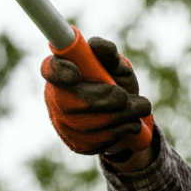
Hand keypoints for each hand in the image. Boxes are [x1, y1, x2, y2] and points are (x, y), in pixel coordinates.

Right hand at [42, 37, 152, 156]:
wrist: (126, 113)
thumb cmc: (116, 80)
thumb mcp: (115, 63)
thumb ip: (107, 52)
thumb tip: (96, 46)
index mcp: (62, 70)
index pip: (49, 69)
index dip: (59, 72)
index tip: (77, 74)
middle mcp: (55, 97)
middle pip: (68, 102)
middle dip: (102, 100)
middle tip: (125, 97)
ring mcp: (63, 124)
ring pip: (87, 125)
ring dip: (120, 116)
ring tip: (140, 107)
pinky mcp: (77, 144)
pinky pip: (96, 141)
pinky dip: (120, 131)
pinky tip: (131, 123)